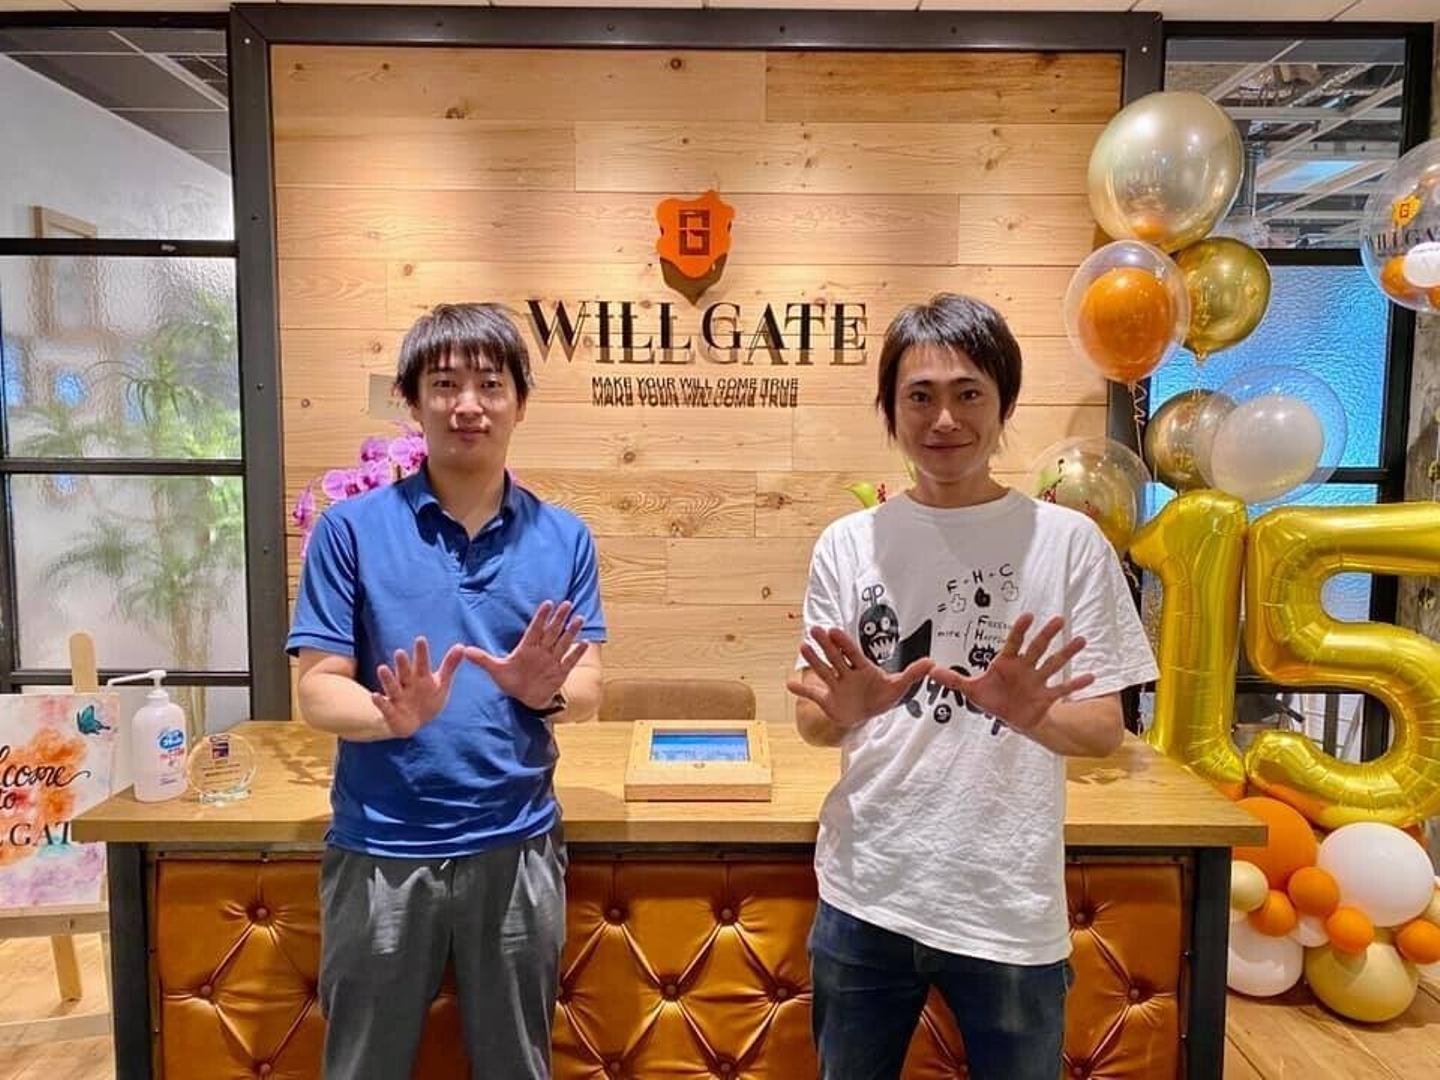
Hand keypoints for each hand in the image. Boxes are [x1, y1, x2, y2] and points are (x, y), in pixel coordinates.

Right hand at [372, 637, 464, 737]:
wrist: (413, 722)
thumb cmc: (428, 697)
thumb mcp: (441, 682)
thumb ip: (450, 665)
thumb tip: (461, 645)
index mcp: (420, 676)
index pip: (422, 663)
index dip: (421, 652)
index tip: (420, 639)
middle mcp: (407, 684)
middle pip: (405, 672)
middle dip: (403, 664)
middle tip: (400, 652)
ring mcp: (398, 697)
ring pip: (392, 686)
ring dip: (387, 678)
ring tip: (381, 668)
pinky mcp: (391, 712)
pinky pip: (385, 706)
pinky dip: (380, 702)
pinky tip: (374, 695)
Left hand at [464, 600, 587, 710]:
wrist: (527, 698)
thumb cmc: (512, 681)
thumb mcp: (496, 670)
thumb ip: (483, 659)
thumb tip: (464, 650)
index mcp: (527, 648)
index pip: (534, 630)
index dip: (541, 618)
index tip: (547, 603)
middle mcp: (542, 651)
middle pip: (551, 632)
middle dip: (559, 618)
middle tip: (566, 603)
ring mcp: (552, 661)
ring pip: (562, 643)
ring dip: (570, 632)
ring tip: (578, 619)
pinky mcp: (560, 673)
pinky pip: (569, 661)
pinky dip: (576, 653)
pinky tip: (584, 643)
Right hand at [786, 626, 933, 732]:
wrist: (867, 714)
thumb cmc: (882, 696)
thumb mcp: (899, 686)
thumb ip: (912, 673)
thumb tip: (932, 662)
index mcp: (863, 668)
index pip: (852, 653)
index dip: (844, 643)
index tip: (835, 630)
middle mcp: (847, 673)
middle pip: (835, 657)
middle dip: (826, 645)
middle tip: (815, 629)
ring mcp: (836, 686)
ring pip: (824, 670)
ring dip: (814, 660)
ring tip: (803, 647)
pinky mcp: (828, 699)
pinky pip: (813, 694)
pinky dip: (801, 689)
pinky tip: (789, 683)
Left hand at [931, 614, 1093, 733]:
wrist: (1011, 718)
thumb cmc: (993, 698)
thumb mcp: (971, 689)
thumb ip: (953, 680)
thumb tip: (930, 670)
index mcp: (1007, 663)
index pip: (1014, 643)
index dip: (1020, 630)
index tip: (1028, 616)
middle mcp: (1025, 668)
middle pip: (1037, 648)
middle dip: (1047, 635)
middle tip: (1058, 619)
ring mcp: (1038, 681)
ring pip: (1053, 664)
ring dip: (1067, 653)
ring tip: (1081, 640)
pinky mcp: (1046, 697)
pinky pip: (1062, 689)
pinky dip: (1076, 684)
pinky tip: (1091, 676)